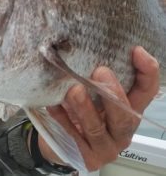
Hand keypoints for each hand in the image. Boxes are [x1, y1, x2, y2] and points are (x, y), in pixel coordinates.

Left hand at [38, 46, 159, 170]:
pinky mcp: (85, 157)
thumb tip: (82, 42)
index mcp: (128, 112)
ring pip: (97, 129)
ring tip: (73, 90)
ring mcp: (105, 147)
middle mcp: (121, 131)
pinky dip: (62, 119)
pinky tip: (53, 105)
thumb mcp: (91, 93)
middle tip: (101, 71)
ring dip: (85, 108)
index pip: (146, 92)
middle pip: (125, 116)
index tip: (136, 50)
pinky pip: (73, 136)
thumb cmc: (78, 112)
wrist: (60, 142)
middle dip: (114, 93)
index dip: (147, 72)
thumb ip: (94, 78)